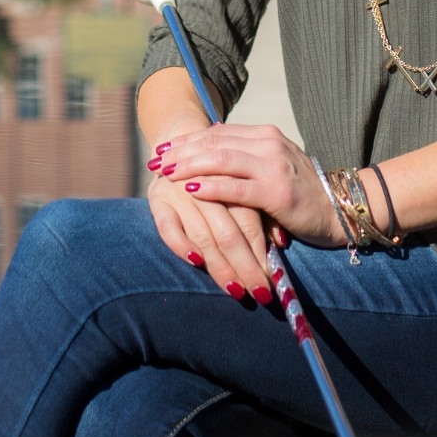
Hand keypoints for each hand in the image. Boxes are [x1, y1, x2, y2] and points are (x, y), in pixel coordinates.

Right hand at [146, 172, 272, 303]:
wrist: (178, 143)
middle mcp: (204, 183)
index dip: (261, 252)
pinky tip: (196, 262)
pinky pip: (168, 228)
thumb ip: (263, 212)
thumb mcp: (244, 187)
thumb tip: (281, 242)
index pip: (248, 221)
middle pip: (227, 232)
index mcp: (230, 176)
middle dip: (245, 267)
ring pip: (202, 235)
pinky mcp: (156, 199)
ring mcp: (178, 190)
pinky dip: (182, 246)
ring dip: (220, 266)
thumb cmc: (220, 174)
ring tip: (236, 290)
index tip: (273, 281)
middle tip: (260, 293)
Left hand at [156, 124, 344, 248]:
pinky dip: (211, 186)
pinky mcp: (277, 193)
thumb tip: (208, 149)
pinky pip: (236, 187)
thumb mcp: (272, 166)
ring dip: (188, 165)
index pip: (217, 133)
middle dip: (181, 151)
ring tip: (165, 172)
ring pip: (222, 160)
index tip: (162, 148)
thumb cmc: (301, 192)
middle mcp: (269, 144)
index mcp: (266, 135)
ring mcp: (274, 167)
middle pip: (215, 143)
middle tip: (155, 160)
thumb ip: (245, 157)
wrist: (340, 211)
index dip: (187, 140)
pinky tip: (190, 188)